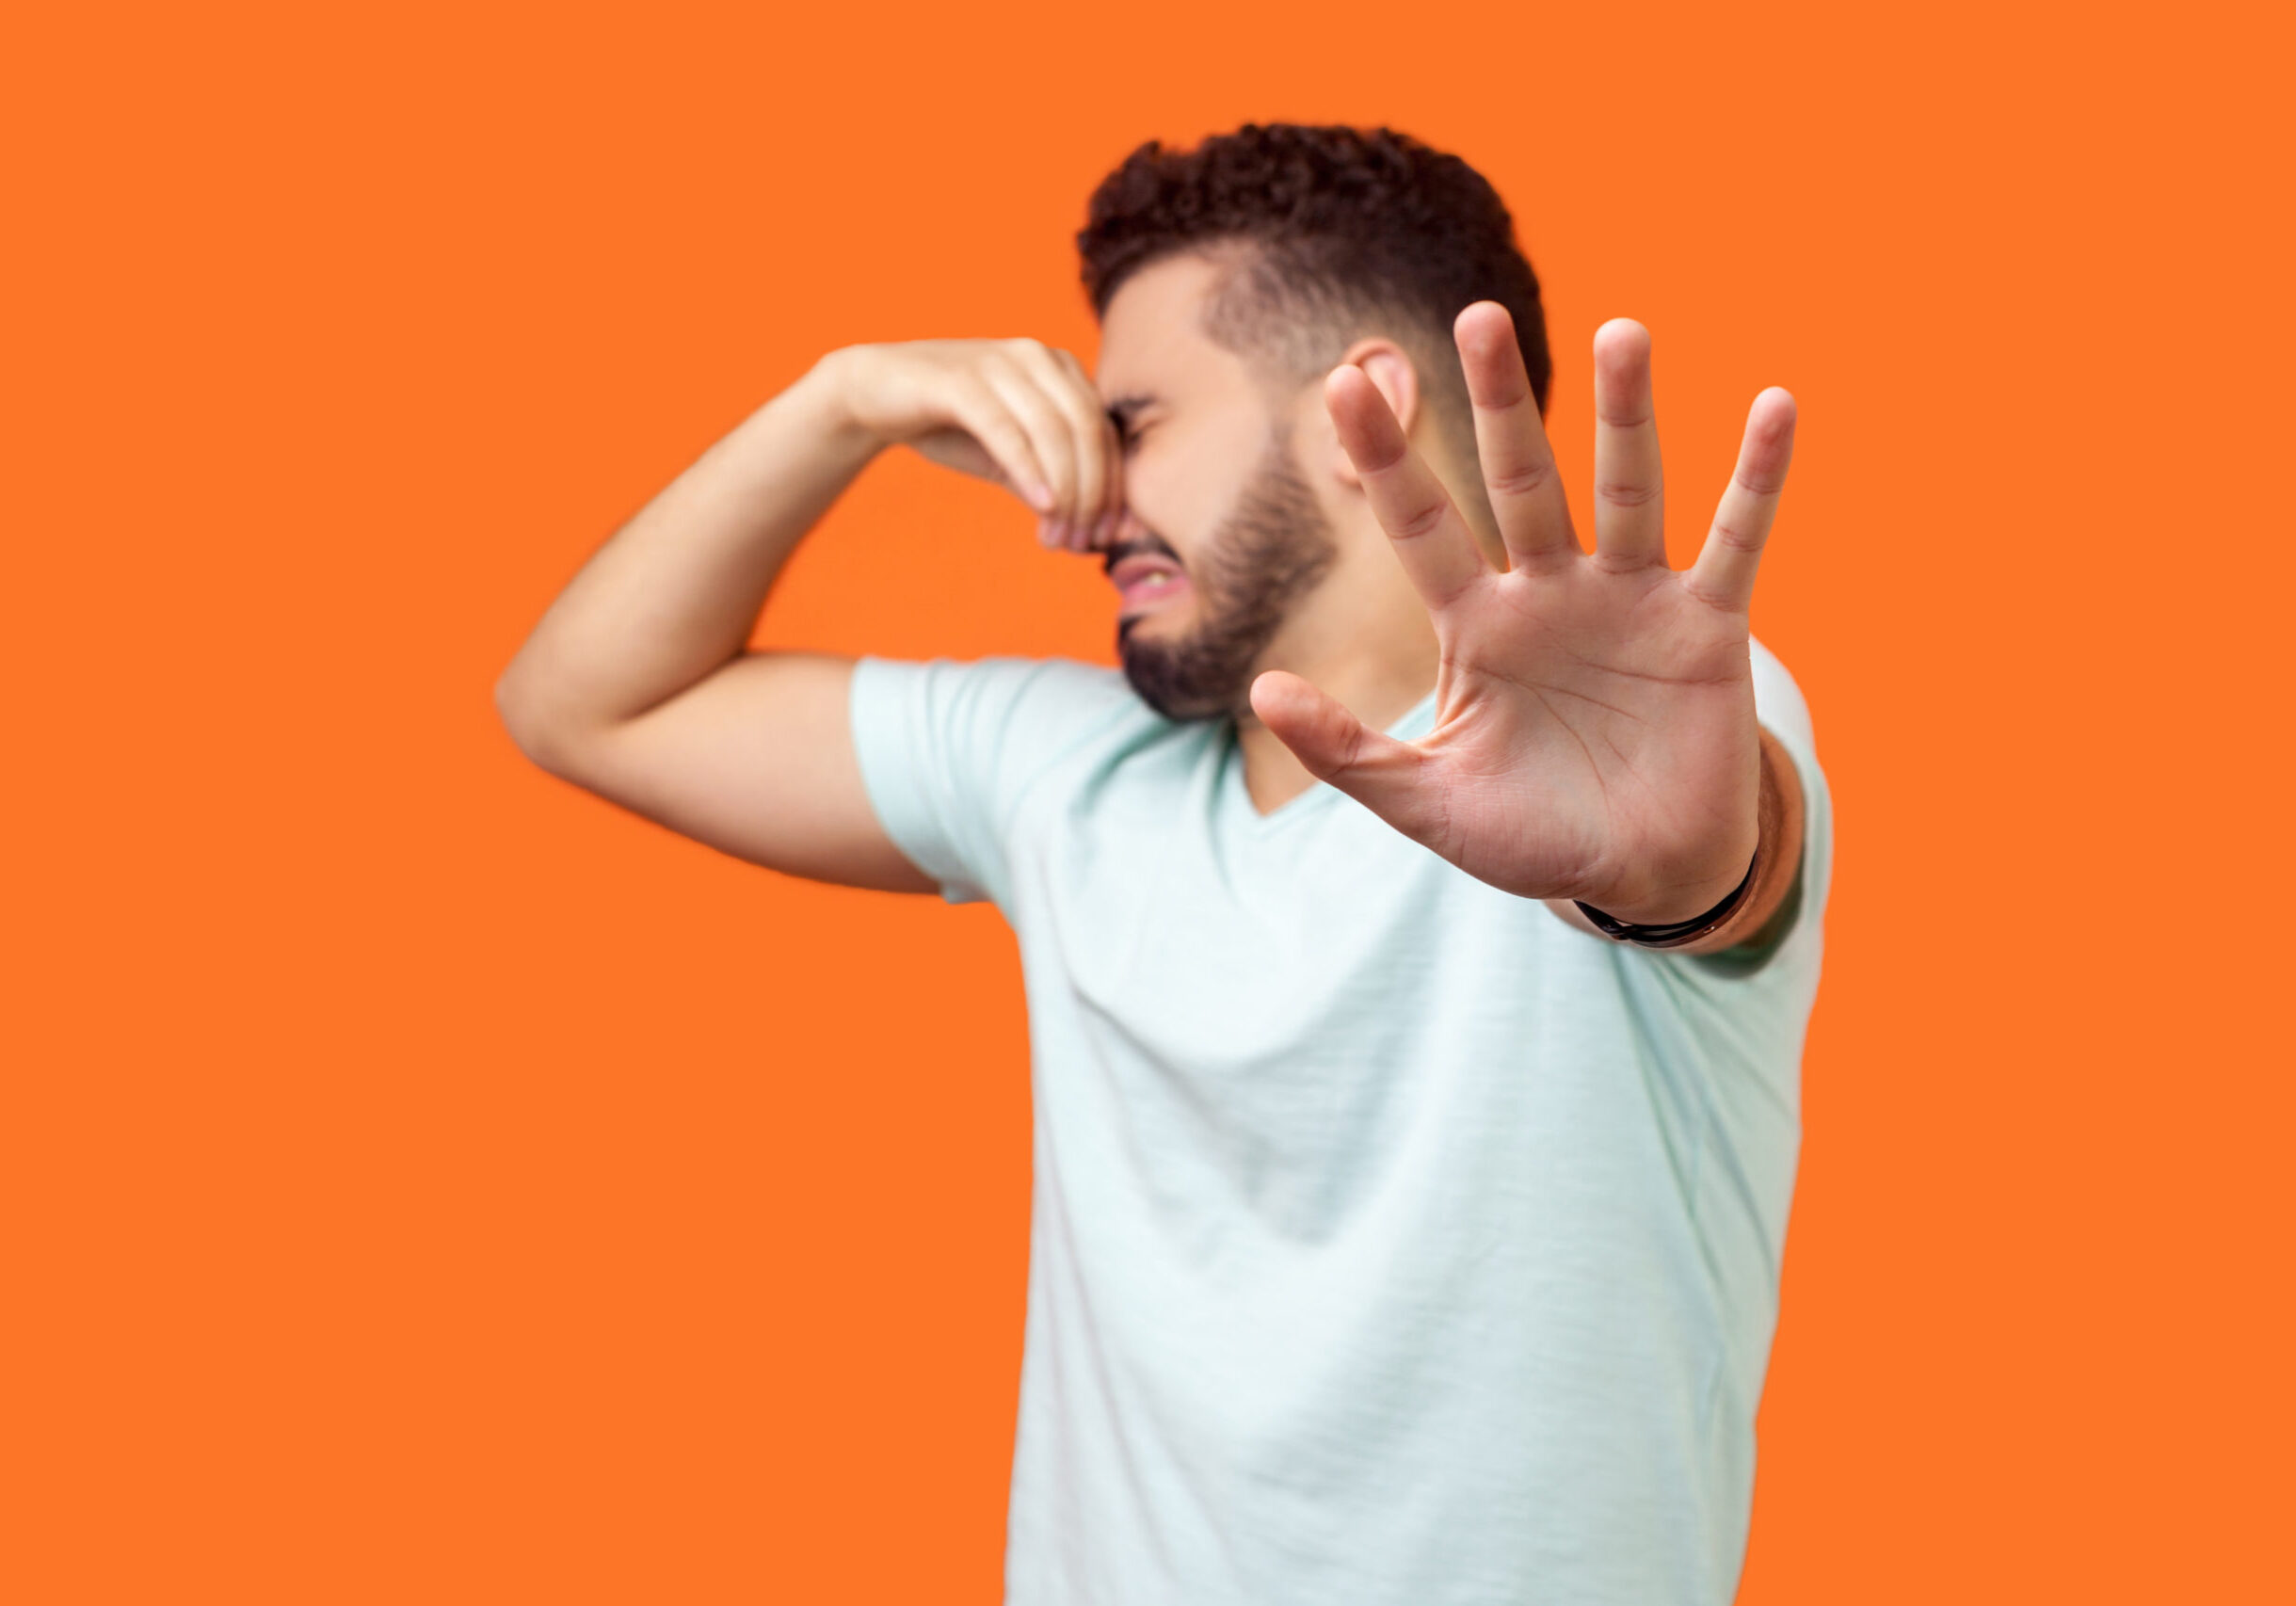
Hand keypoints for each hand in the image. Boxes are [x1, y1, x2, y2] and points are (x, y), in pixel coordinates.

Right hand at [821, 338, 1123, 550]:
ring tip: (1058, 537)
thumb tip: (1102, 535)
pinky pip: (1006, 428)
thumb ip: (1055, 485)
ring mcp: (999, 362)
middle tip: (1081, 543)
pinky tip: (1042, 506)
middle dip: (1092, 494)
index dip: (1114, 488)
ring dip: (1064, 490)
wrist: (875, 396)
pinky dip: (1029, 469)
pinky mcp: (960, 379)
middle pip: (1087, 430)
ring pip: (1053, 430)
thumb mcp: (1013, 461)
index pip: (1104, 431)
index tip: (1106, 538)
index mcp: (1061, 369)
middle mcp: (1037, 356)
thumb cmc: (953, 427)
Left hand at [1249, 305, 1797, 924]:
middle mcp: (1550, 591)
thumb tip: (1259, 690)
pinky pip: (1737, 540)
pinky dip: (1758, 480)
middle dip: (1500, 403)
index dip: (1387, 459)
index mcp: (1476, 624)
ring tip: (1623, 332)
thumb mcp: (1426, 803)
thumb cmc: (1530, 835)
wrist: (1639, 879)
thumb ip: (1347, 752)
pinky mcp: (1706, 626)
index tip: (1344, 384)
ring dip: (1627, 414)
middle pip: (1519, 479)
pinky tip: (1775, 408)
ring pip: (1628, 487)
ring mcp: (1631, 599)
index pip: (1421, 524)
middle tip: (1478, 316)